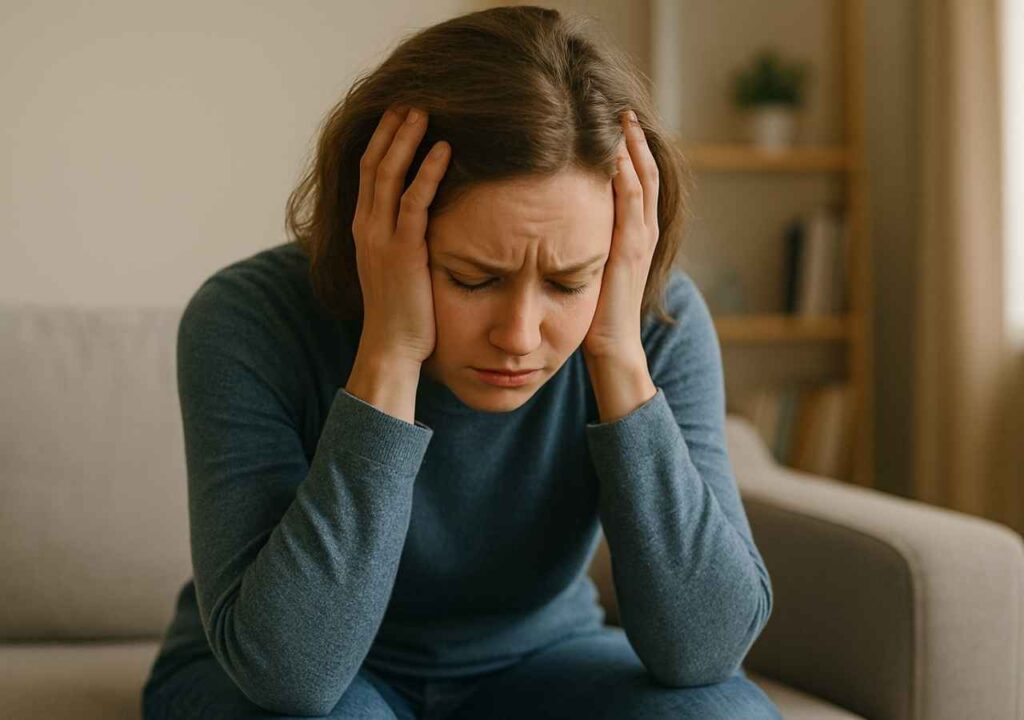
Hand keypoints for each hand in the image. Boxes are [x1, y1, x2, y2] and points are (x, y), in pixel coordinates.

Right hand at [352, 105, 450, 365]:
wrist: (392, 349)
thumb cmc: (403, 314)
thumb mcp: (397, 268)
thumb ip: (403, 239)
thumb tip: (424, 220)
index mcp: (364, 229)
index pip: (370, 172)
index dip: (384, 140)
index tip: (402, 114)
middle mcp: (366, 227)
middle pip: (375, 163)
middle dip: (392, 128)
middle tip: (413, 98)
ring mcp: (381, 238)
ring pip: (389, 174)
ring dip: (407, 139)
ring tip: (426, 110)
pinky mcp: (403, 251)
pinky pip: (415, 201)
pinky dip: (429, 172)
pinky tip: (445, 149)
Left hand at [582, 109, 659, 363]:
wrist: (612, 349)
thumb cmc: (596, 314)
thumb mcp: (591, 267)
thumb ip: (587, 242)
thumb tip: (564, 221)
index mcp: (635, 235)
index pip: (637, 182)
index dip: (630, 152)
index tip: (615, 124)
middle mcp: (643, 232)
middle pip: (646, 172)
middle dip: (634, 141)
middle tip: (622, 109)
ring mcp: (640, 240)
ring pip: (642, 181)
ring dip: (632, 149)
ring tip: (621, 119)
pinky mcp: (629, 250)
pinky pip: (631, 202)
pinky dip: (626, 175)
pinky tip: (614, 153)